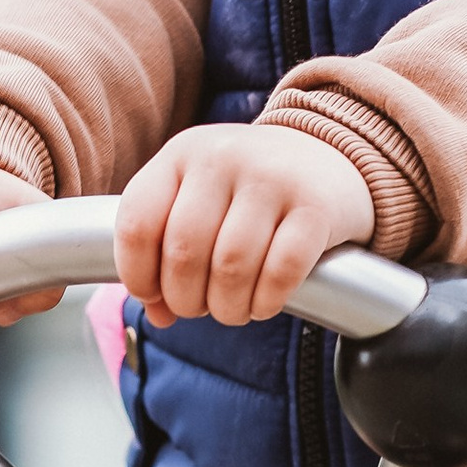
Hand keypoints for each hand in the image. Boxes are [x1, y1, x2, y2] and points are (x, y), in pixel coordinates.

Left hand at [116, 125, 372, 329]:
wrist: (329, 157)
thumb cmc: (250, 190)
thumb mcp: (199, 198)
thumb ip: (165, 249)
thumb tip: (157, 313)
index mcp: (181, 153)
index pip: (138, 223)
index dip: (137, 274)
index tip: (154, 296)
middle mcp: (223, 156)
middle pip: (184, 252)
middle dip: (186, 299)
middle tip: (199, 308)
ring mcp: (272, 177)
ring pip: (231, 267)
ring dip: (227, 307)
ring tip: (233, 310)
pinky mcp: (316, 206)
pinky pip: (281, 272)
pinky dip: (266, 302)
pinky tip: (264, 303)